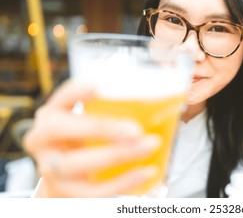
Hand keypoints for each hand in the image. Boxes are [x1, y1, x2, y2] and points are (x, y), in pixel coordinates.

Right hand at [23, 80, 160, 196]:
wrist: (67, 179)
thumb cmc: (84, 141)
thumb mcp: (89, 121)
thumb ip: (114, 110)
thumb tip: (161, 102)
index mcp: (52, 114)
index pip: (61, 97)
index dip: (76, 92)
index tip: (97, 87)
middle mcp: (43, 139)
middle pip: (62, 129)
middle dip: (101, 128)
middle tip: (136, 129)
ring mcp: (50, 168)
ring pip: (77, 163)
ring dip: (117, 154)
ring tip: (149, 146)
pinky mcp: (64, 192)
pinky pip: (92, 191)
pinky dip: (122, 182)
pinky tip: (145, 172)